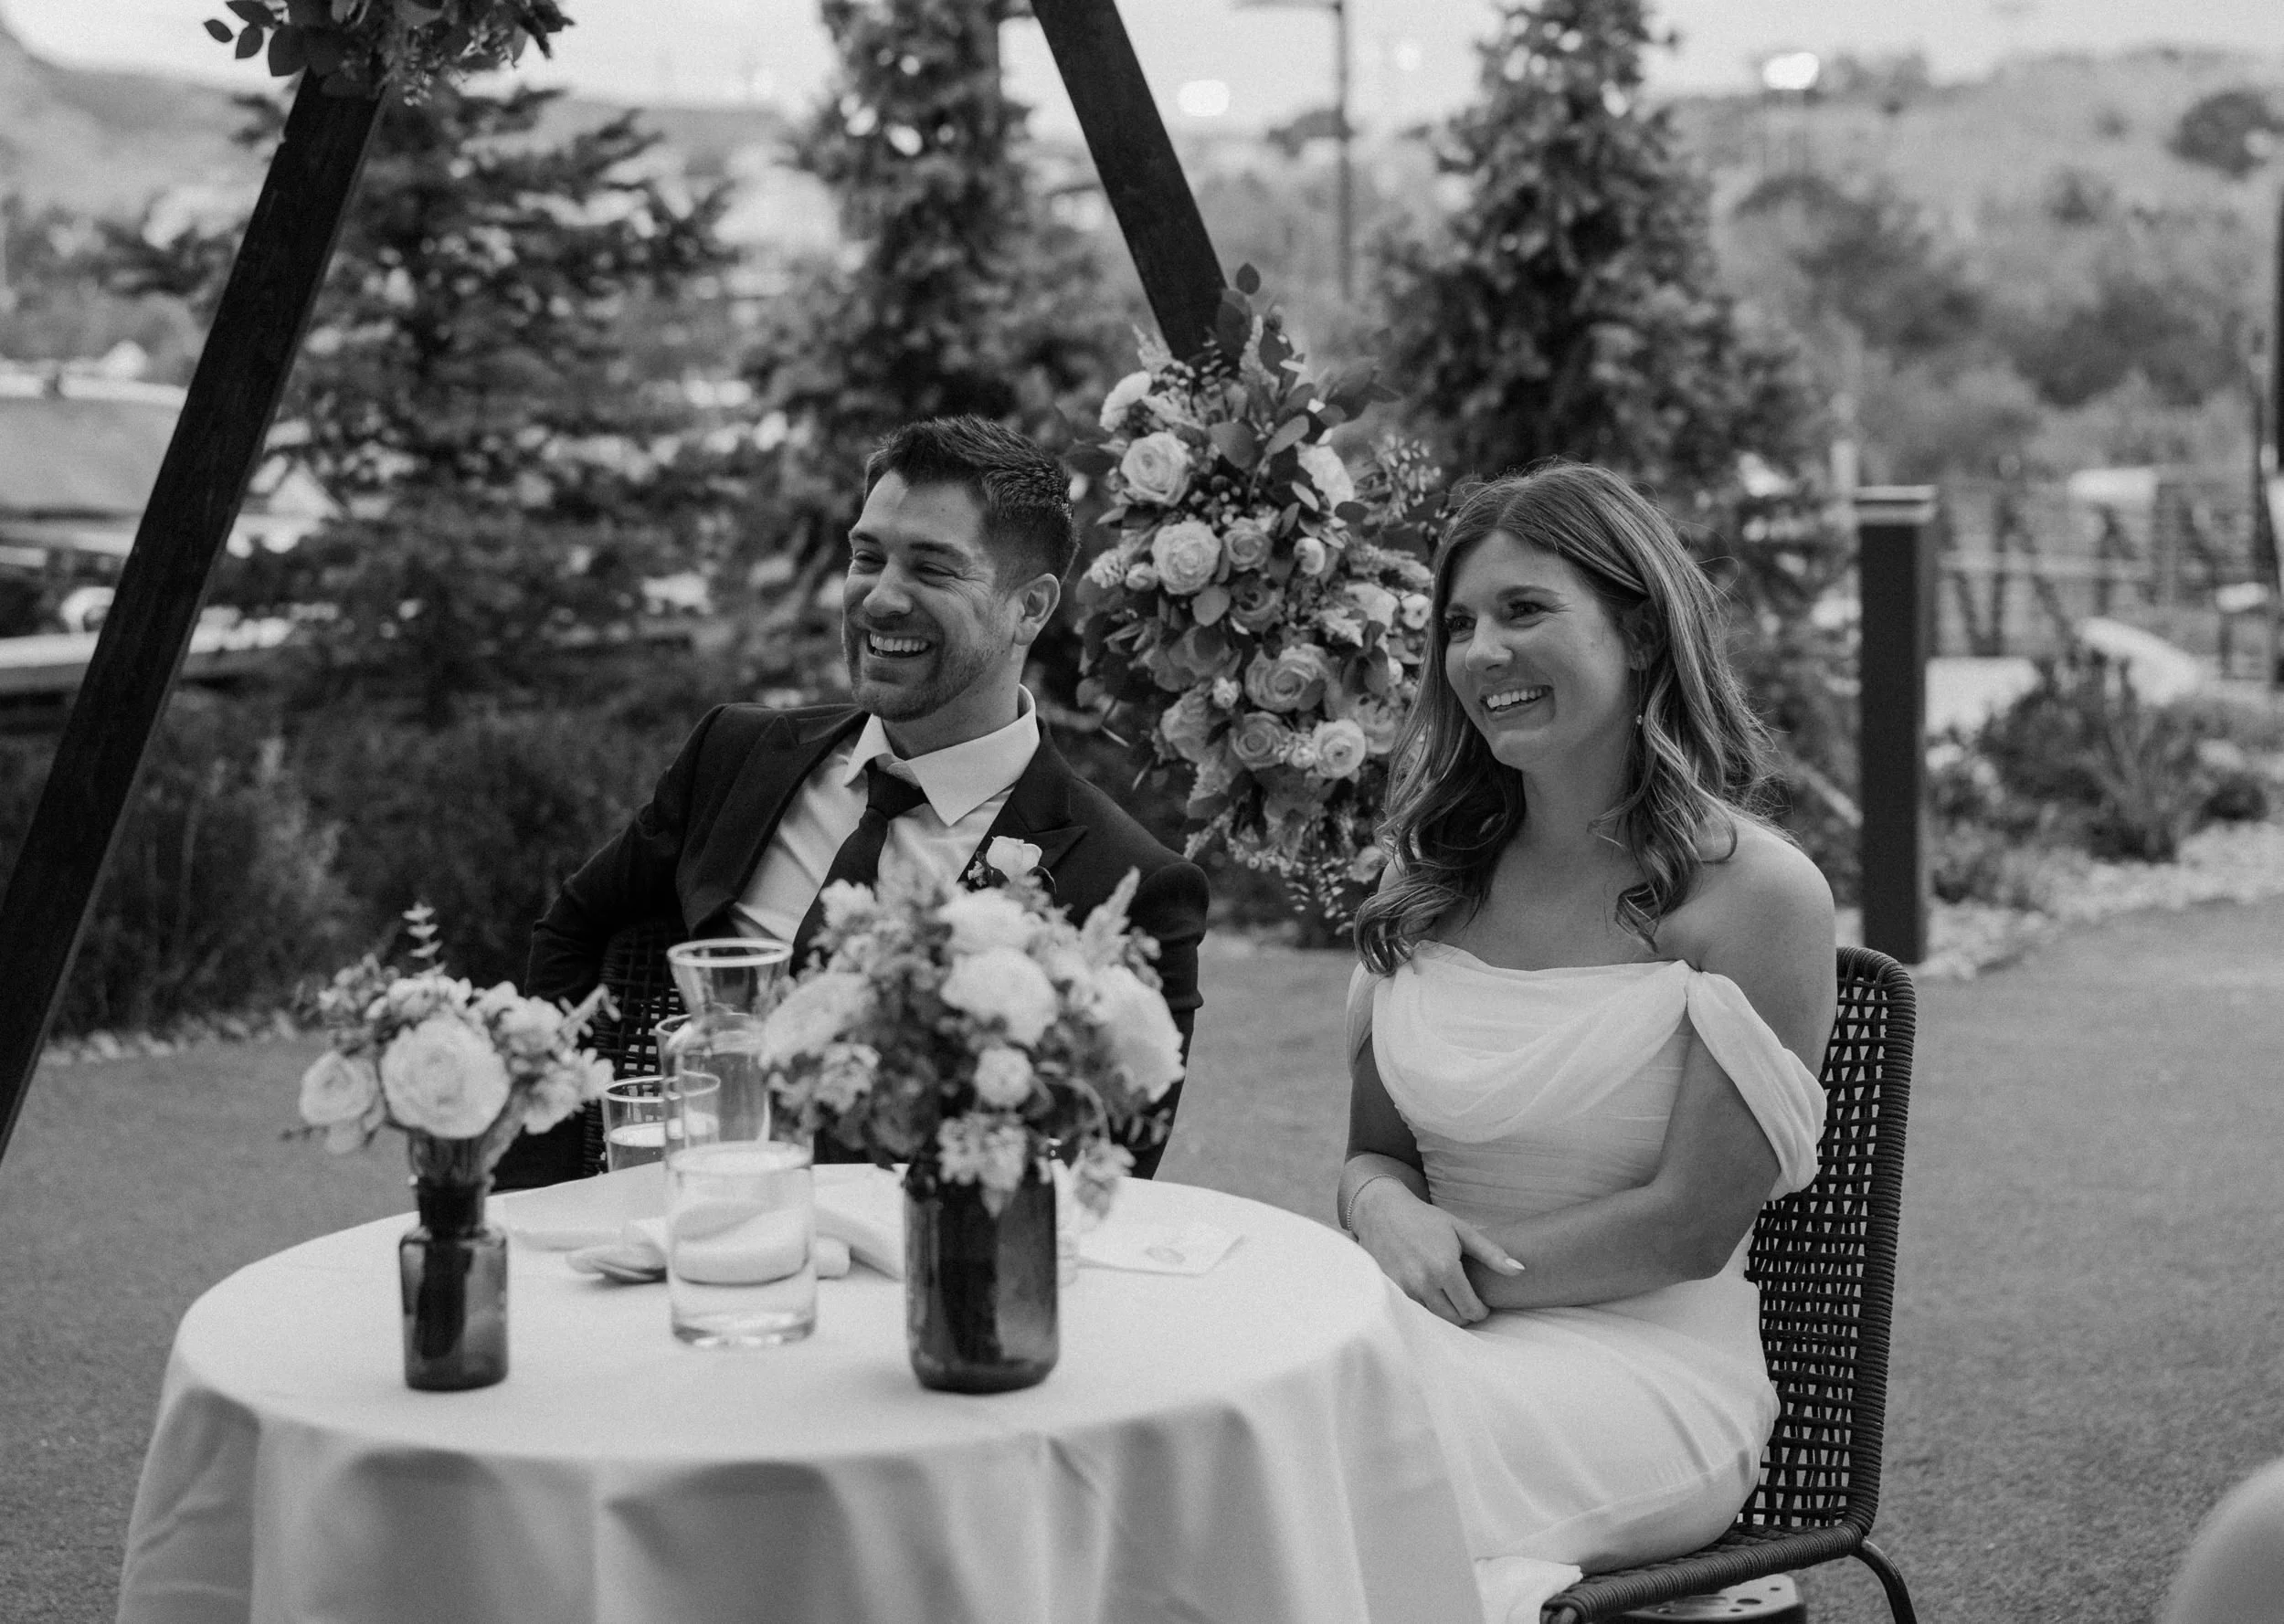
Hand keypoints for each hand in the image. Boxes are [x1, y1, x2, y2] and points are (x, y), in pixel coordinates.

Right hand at [1350, 1179, 1522, 1325]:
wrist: (1382, 1212)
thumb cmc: (1425, 1219)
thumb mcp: (1461, 1230)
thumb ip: (1491, 1253)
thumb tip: (1520, 1270)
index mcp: (1445, 1268)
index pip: (1471, 1310)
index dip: (1481, 1310)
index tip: (1482, 1303)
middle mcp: (1424, 1283)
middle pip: (1455, 1320)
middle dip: (1465, 1314)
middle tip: (1467, 1300)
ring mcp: (1405, 1290)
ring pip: (1435, 1318)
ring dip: (1446, 1312)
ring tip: (1450, 1295)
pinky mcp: (1391, 1291)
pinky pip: (1416, 1311)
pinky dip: (1428, 1308)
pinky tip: (1431, 1292)